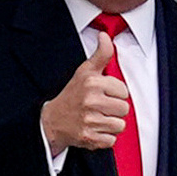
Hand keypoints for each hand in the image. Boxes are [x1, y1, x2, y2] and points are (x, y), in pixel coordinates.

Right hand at [40, 32, 129, 153]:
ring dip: (110, 124)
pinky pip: (111, 139)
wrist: (52, 121)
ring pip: (120, 125)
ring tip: (97, 118)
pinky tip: (94, 129)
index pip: (123, 91)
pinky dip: (104, 137)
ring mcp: (90, 120)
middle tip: (100, 107)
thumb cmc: (72, 95)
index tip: (103, 94)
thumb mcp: (85, 71)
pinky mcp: (89, 138)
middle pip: (124, 109)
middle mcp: (91, 100)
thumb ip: (100, 54)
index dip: (115, 93)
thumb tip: (105, 36)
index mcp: (92, 82)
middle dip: (114, 109)